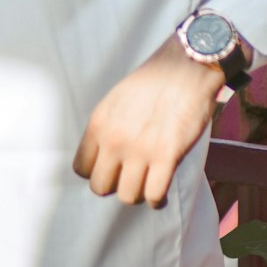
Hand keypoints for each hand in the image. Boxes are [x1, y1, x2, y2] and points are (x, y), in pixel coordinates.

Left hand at [73, 35, 225, 207]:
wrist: (186, 68)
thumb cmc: (153, 81)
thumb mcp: (116, 100)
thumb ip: (106, 127)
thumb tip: (104, 156)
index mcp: (98, 124)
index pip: (81, 169)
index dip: (97, 172)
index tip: (110, 170)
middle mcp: (114, 140)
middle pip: (100, 187)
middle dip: (115, 186)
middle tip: (129, 179)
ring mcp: (140, 150)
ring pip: (127, 196)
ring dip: (138, 194)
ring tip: (147, 185)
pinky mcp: (166, 156)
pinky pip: (154, 195)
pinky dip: (158, 198)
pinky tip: (161, 191)